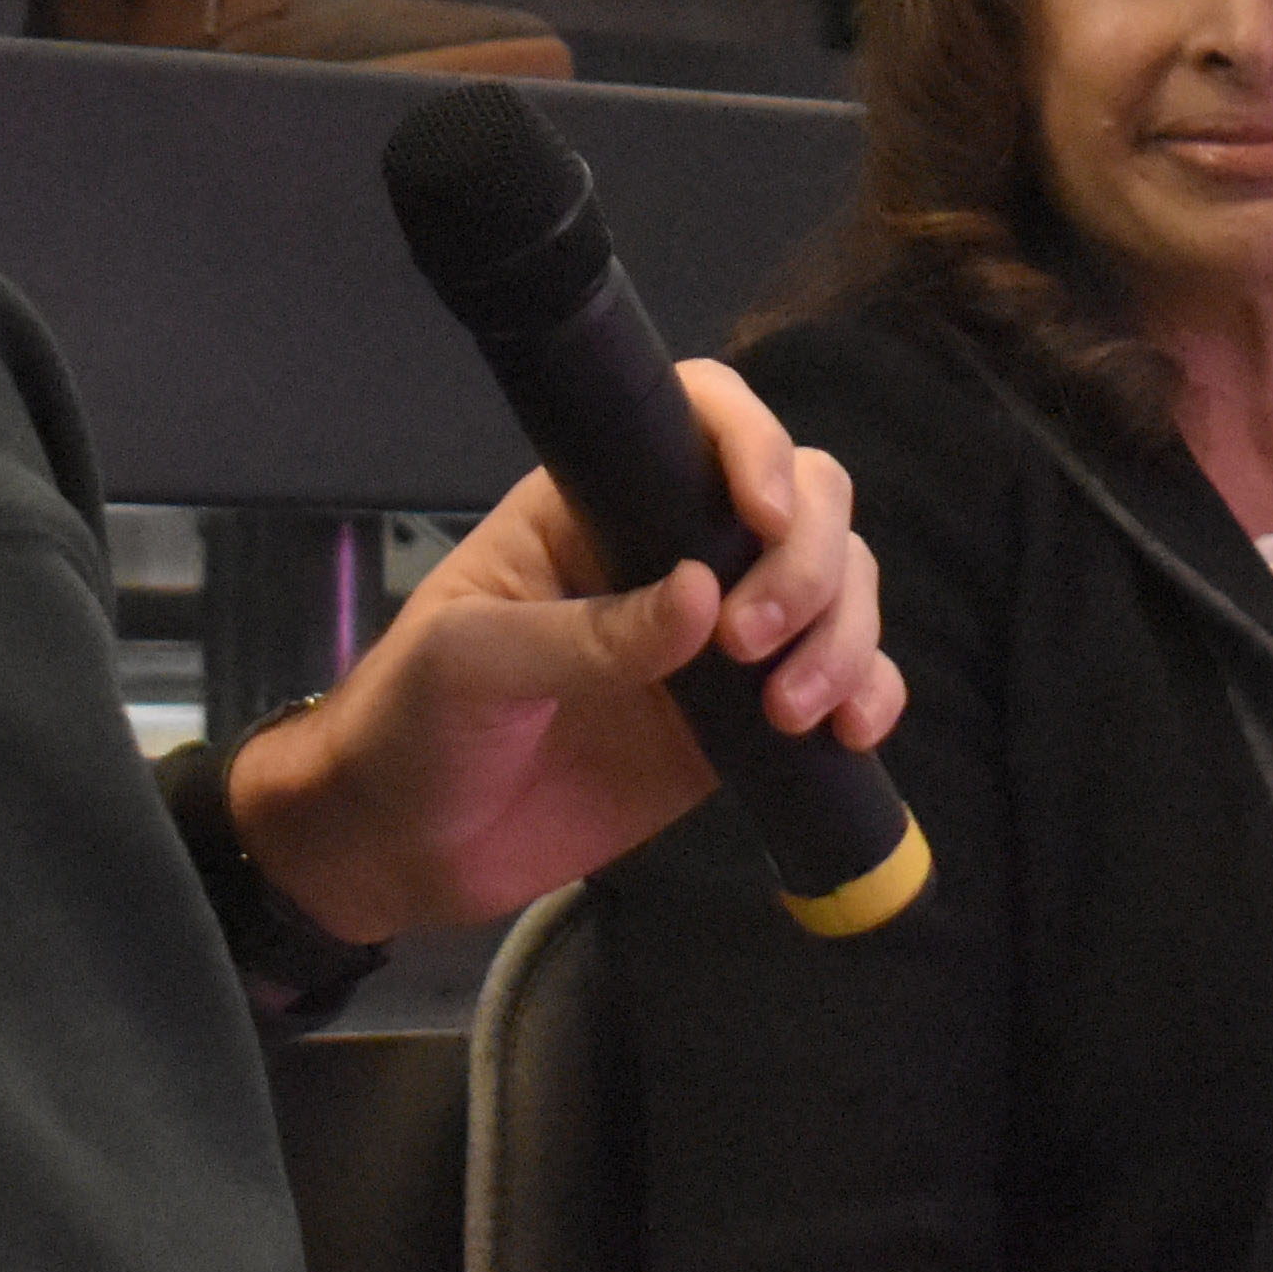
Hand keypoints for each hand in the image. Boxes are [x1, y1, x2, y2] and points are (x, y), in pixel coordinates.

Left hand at [222, 360, 899, 942]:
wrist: (404, 852)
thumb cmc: (410, 728)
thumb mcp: (468, 667)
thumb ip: (584, 635)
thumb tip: (704, 597)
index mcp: (600, 504)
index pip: (705, 420)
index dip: (754, 445)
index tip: (762, 516)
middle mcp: (675, 550)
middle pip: (802, 497)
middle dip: (810, 558)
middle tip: (756, 643)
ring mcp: (718, 636)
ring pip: (838, 583)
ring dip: (846, 631)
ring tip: (796, 710)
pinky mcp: (743, 720)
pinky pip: (839, 680)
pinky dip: (869, 692)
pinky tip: (854, 732)